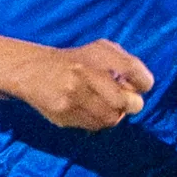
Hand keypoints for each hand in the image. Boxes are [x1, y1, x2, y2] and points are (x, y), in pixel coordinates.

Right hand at [15, 38, 152, 130]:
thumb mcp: (101, 50)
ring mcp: (72, 97)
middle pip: (125, 101)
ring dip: (114, 114)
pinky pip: (93, 126)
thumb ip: (125, 63)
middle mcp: (84, 74)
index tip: (140, 86)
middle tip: (127, 102)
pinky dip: (97, 120)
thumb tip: (139, 89)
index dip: (143, 82)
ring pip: (110, 118)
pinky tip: (90, 110)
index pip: (133, 70)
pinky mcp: (64, 115)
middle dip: (131, 104)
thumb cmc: (76, 61)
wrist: (33, 71)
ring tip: (106, 105)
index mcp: (97, 54)